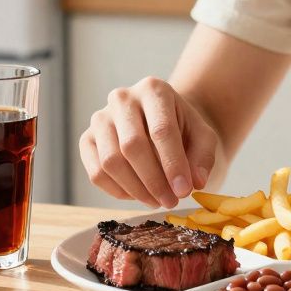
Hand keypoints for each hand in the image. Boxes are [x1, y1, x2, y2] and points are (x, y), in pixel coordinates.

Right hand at [79, 76, 217, 208]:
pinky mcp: (87, 139)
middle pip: (132, 146)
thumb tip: (195, 182)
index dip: (173, 164)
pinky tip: (138, 195)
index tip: (184, 190)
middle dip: (154, 181)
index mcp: (153, 90)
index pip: (161, 130)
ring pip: (111, 162)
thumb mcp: (204, 137)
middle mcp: (122, 99)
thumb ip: (203, 157)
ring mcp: (100, 118)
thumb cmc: (184, 129)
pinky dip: (118, 191)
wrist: (161, 122)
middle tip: (171, 201)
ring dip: (136, 190)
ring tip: (157, 201)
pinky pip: (96, 173)